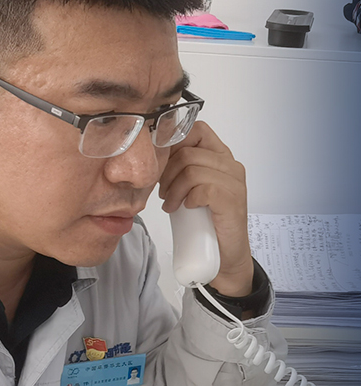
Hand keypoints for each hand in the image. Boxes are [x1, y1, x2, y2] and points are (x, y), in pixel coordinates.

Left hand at [158, 120, 253, 296]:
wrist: (225, 256)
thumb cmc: (204, 222)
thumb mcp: (187, 189)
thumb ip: (178, 170)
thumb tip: (150, 156)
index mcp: (221, 156)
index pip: (196, 129)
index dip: (173, 143)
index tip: (160, 165)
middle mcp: (230, 164)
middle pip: (188, 150)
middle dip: (167, 172)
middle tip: (162, 191)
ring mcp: (234, 182)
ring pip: (192, 168)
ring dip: (173, 188)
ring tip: (170, 204)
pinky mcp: (232, 200)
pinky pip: (202, 187)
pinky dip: (186, 198)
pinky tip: (182, 209)